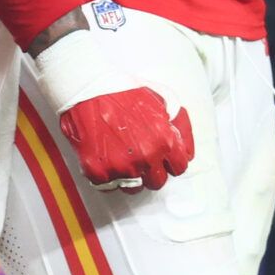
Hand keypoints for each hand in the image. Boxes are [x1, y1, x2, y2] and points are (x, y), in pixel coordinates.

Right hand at [31, 27, 193, 191]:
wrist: (87, 87)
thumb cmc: (123, 90)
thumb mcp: (162, 99)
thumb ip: (180, 125)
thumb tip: (187, 149)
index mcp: (164, 141)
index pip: (178, 168)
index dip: (169, 161)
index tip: (160, 156)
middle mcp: (145, 157)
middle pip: (157, 181)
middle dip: (150, 169)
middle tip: (136, 153)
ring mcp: (121, 166)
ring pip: (133, 187)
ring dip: (128, 175)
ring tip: (118, 154)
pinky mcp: (97, 170)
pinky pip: (107, 185)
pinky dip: (105, 174)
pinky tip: (103, 155)